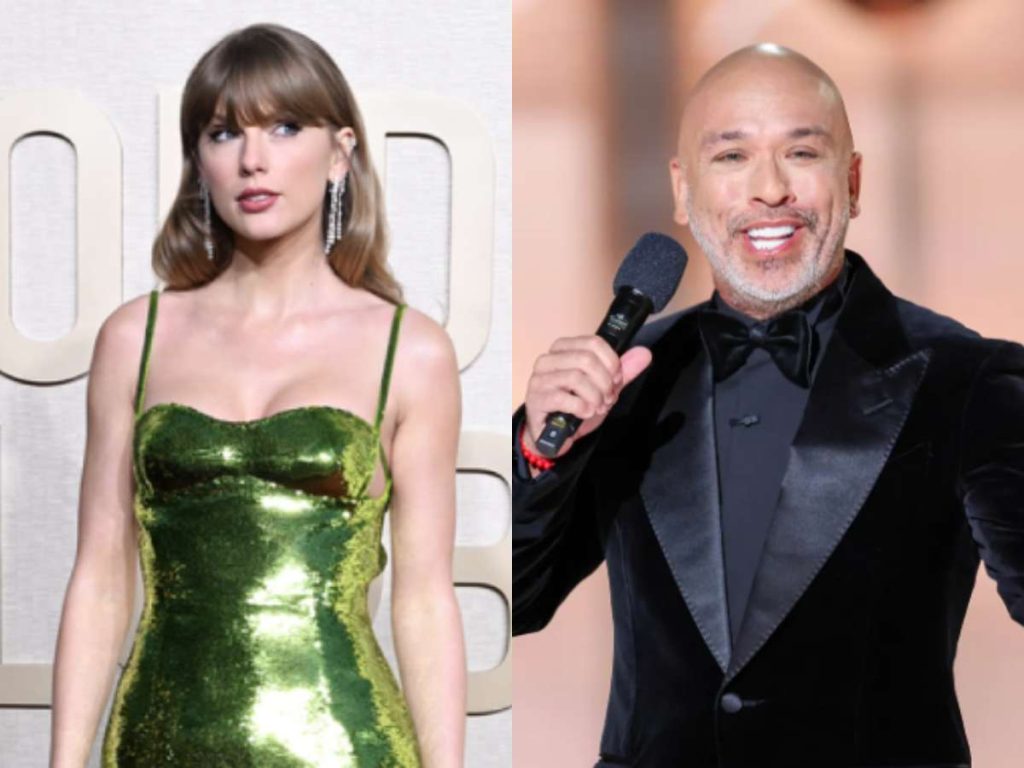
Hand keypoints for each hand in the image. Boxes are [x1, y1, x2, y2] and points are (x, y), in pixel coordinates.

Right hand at [523, 336, 652, 459]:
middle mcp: (548, 360)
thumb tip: (644, 353)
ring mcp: (539, 379)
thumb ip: (623, 371)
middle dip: (604, 382)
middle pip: (586, 359)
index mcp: (564, 350)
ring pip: (576, 378)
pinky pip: (563, 398)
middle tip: (608, 398)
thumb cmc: (574, 407)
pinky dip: (581, 407)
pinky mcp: (536, 399)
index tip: (617, 380)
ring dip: (595, 397)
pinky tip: (585, 413)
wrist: (554, 436)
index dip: (612, 362)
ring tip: (598, 407)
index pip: (593, 342)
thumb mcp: (603, 388)